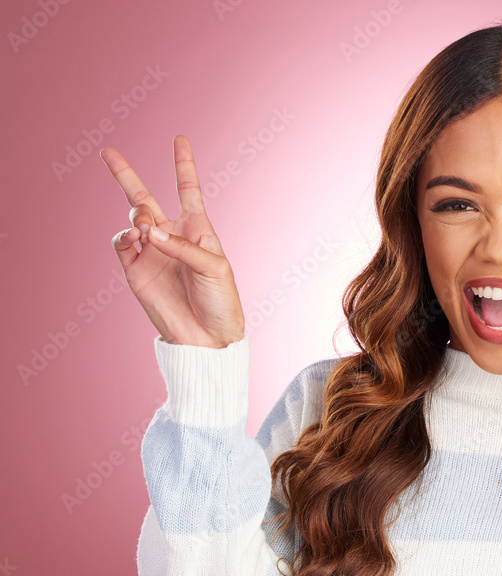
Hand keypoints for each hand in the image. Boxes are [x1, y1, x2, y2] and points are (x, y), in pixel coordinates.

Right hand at [100, 135, 245, 347]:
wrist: (207, 336)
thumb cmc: (220, 300)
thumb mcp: (214, 268)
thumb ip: (183, 247)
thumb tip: (148, 232)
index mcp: (197, 229)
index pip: (188, 190)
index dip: (183, 165)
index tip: (179, 139)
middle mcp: (171, 235)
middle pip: (144, 197)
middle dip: (125, 174)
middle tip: (107, 152)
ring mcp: (151, 251)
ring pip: (132, 217)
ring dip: (137, 214)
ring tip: (146, 227)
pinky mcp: (135, 270)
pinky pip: (121, 243)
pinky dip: (124, 236)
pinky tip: (135, 237)